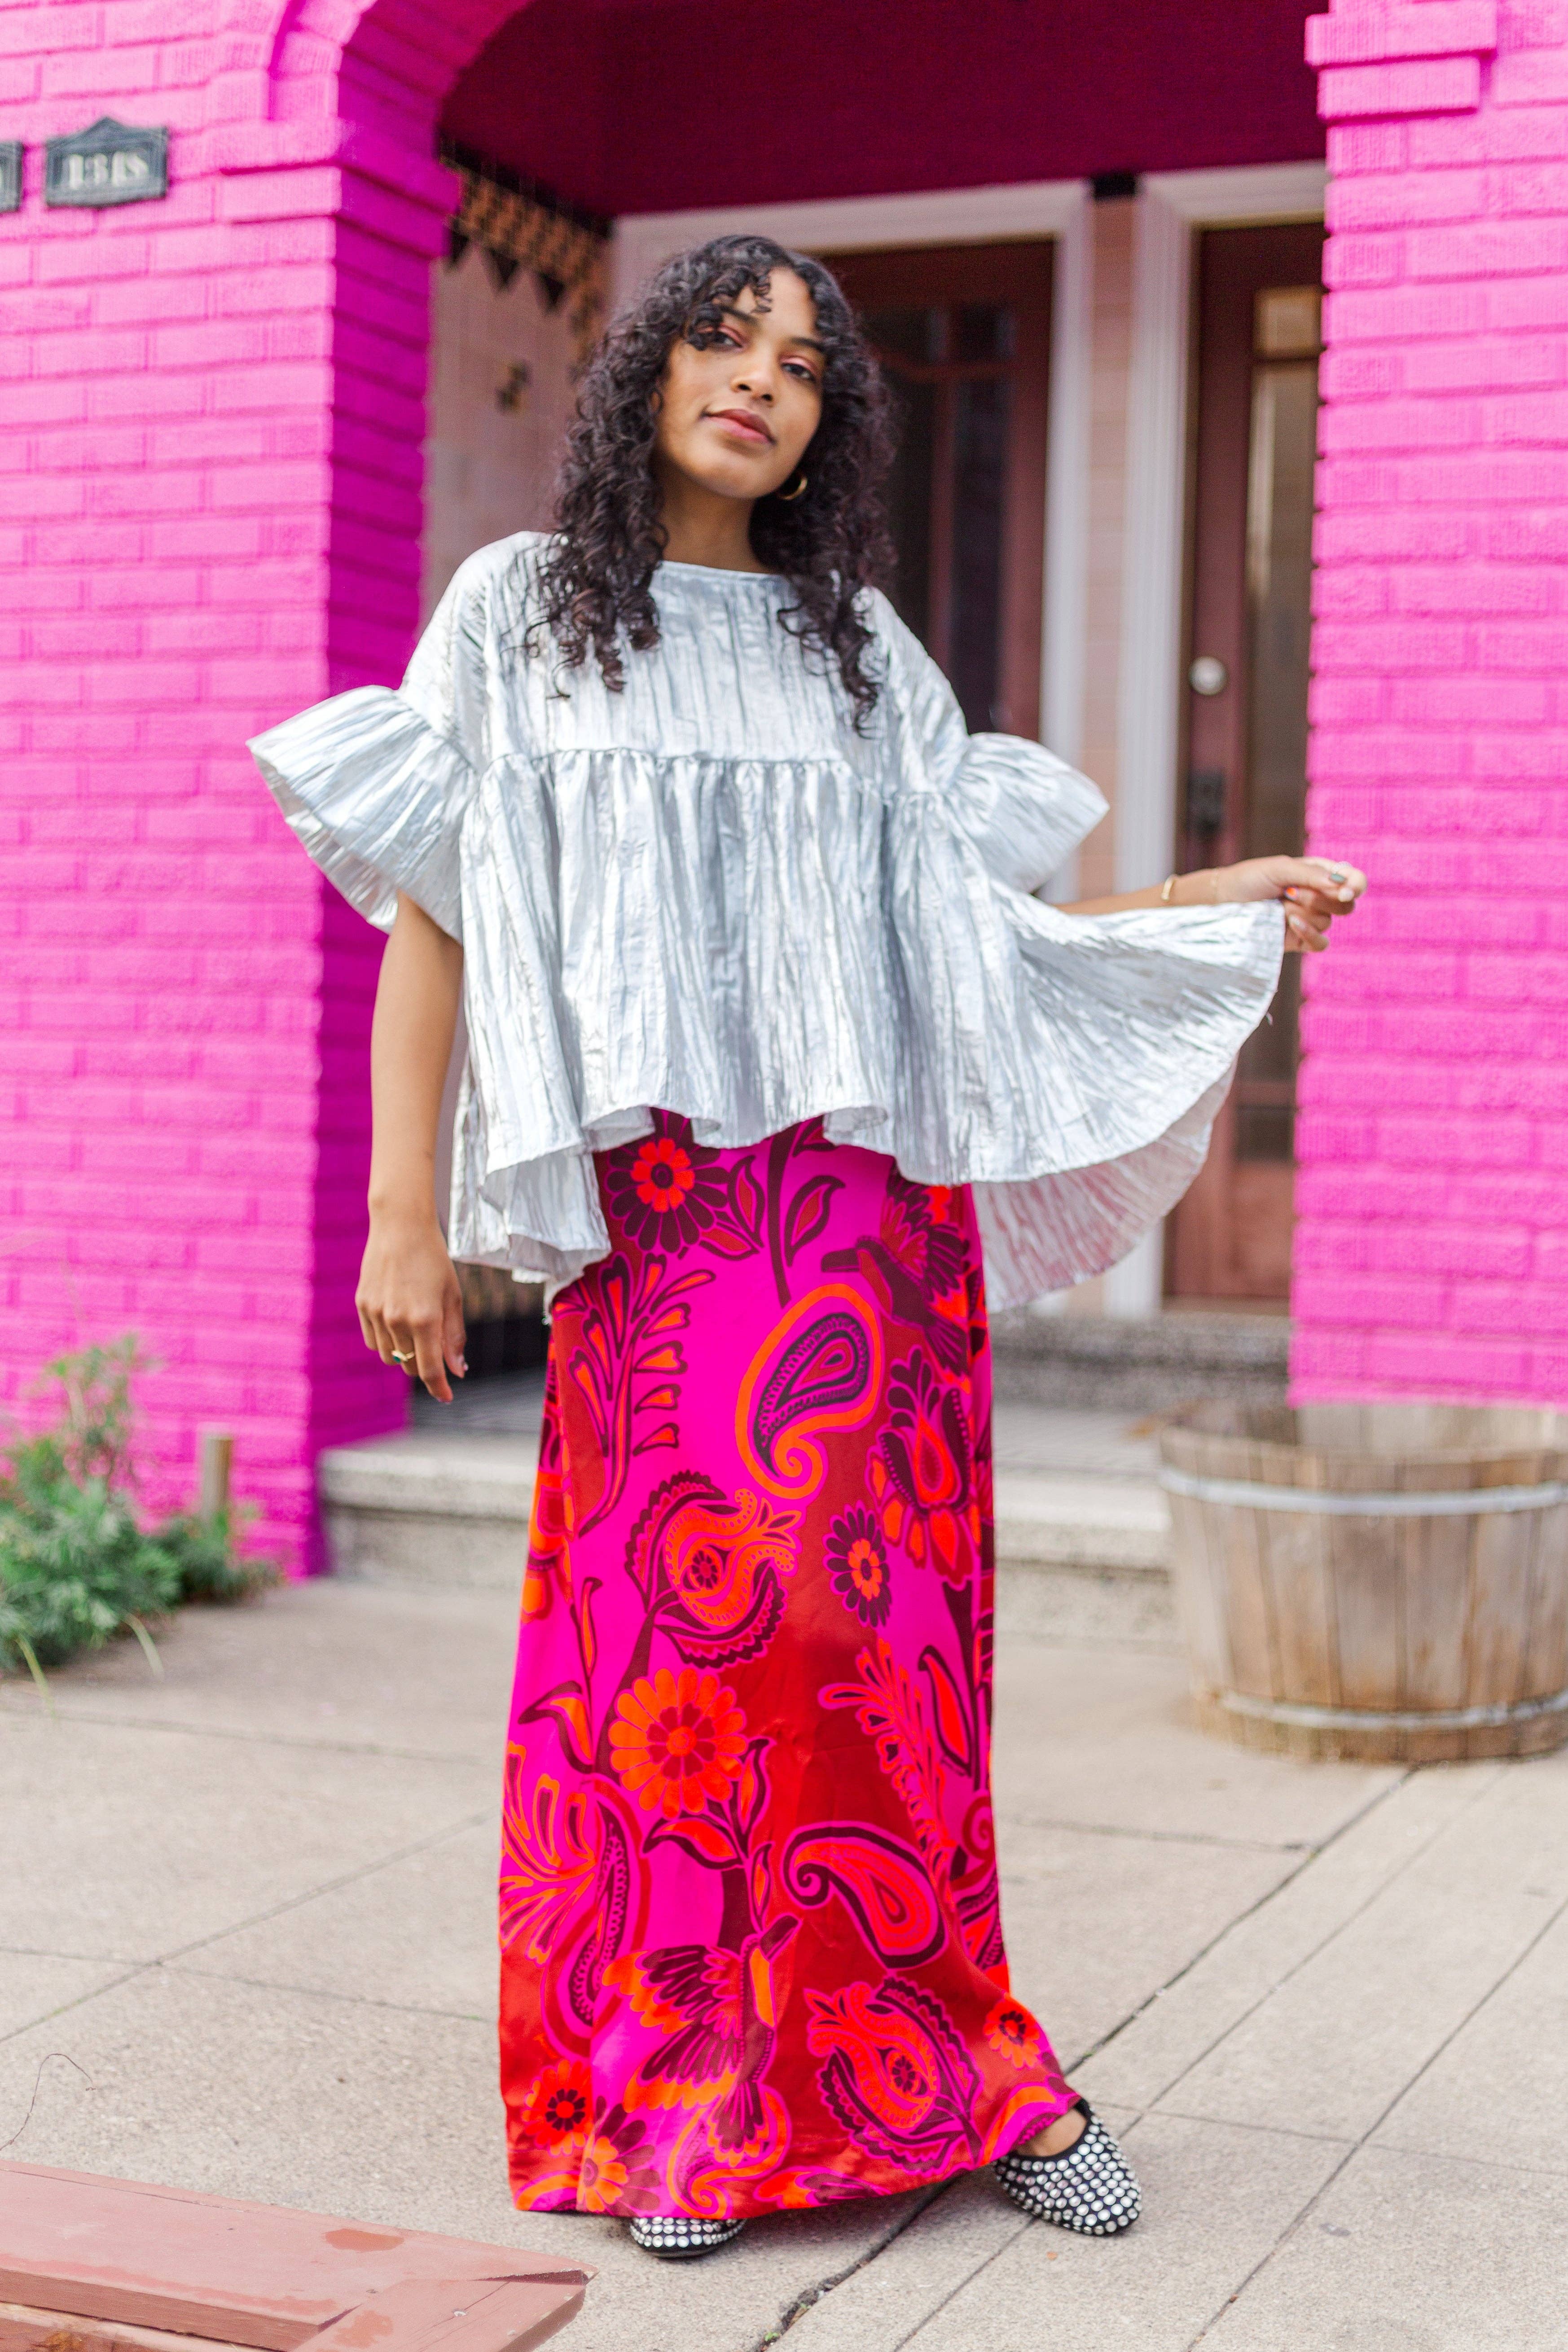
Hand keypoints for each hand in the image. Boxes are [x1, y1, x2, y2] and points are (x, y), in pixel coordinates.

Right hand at [356, 1210, 466, 1402]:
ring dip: (405, 1354)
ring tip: (416, 1329)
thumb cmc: (433, 1260)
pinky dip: (386, 1341)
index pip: (430, 1369)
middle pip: (409, 1365)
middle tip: (435, 1350)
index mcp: (425, 1318)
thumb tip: (457, 1371)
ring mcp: (376, 1313)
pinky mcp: (362, 1305)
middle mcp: (397, 1320)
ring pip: (390, 1356)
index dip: (439, 1387)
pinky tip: (397, 1321)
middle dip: (424, 1366)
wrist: (400, 1226)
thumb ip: (454, 1336)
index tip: (447, 1397)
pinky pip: (374, 1341)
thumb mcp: (452, 1296)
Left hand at [1205, 855, 1365, 952]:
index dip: (1355, 886)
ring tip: (1277, 905)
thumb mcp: (1280, 868)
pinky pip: (1320, 944)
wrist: (1223, 903)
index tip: (1345, 890)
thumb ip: (1311, 874)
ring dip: (1301, 912)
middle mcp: (1319, 897)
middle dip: (1320, 899)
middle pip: (1345, 905)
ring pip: (1327, 922)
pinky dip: (1308, 934)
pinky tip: (1290, 923)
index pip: (1354, 881)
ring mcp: (1310, 920)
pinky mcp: (1299, 940)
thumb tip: (1341, 885)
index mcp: (1320, 874)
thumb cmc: (1249, 879)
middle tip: (1292, 893)